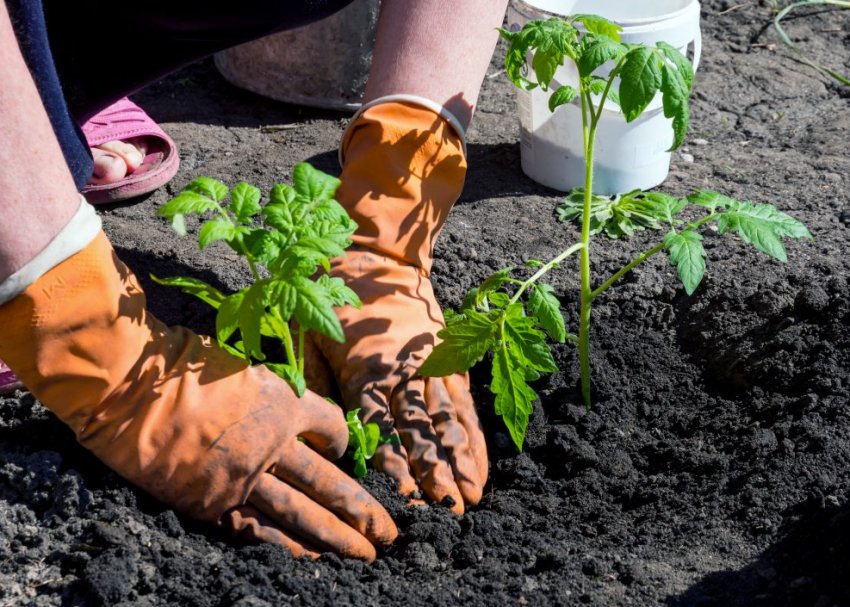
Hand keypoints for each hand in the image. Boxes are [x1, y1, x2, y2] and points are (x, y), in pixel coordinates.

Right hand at [0, 232, 395, 559]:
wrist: (131, 389)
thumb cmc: (182, 365)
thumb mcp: (243, 368)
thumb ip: (271, 394)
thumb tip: (288, 411)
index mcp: (285, 403)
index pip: (333, 427)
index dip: (345, 441)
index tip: (347, 451)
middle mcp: (275, 444)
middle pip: (332, 482)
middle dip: (363, 510)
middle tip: (390, 533)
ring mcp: (246, 477)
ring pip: (304, 514)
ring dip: (339, 538)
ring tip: (367, 555)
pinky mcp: (214, 502)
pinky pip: (260, 530)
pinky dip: (287, 547)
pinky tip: (313, 561)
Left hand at [303, 98, 487, 512]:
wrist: (375, 252)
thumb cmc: (332, 297)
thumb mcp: (307, 334)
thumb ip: (313, 383)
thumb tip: (318, 431)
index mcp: (364, 368)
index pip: (380, 427)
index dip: (395, 465)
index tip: (408, 499)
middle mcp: (401, 370)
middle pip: (421, 430)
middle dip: (436, 473)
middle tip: (450, 513)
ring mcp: (429, 363)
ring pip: (448, 419)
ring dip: (461, 460)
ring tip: (473, 496)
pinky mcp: (447, 356)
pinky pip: (462, 400)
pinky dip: (474, 433)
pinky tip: (481, 460)